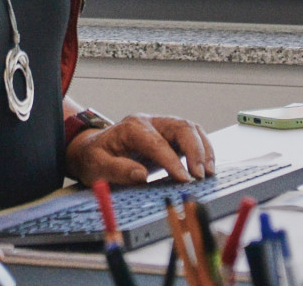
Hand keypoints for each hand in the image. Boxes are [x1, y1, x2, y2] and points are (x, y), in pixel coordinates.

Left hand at [66, 112, 215, 184]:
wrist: (93, 150)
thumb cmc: (95, 158)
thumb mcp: (97, 167)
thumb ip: (118, 170)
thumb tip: (142, 175)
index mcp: (132, 127)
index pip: (158, 142)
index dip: (173, 161)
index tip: (184, 180)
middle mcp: (149, 122)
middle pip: (181, 127)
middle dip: (195, 150)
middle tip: (201, 175)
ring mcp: (161, 126)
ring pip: (190, 129)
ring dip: (203, 149)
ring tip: (208, 172)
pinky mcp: (169, 135)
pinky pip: (191, 136)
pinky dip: (202, 149)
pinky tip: (206, 166)